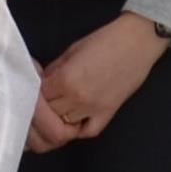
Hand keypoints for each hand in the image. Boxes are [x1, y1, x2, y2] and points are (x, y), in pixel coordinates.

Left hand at [29, 13, 165, 153]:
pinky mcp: (109, 113)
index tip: (32, 90)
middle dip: (42, 108)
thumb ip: (53, 71)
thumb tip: (39, 84)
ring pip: (63, 126)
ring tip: (55, 110)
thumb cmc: (104, 40)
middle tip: (43, 101)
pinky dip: (78, 129)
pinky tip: (73, 120)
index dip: (33, 94)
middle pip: (48, 114)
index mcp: (65, 79)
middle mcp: (77, 98)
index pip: (37, 98)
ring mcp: (94, 109)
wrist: (138, 41)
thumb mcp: (70, 52)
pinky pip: (88, 131)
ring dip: (57, 119)